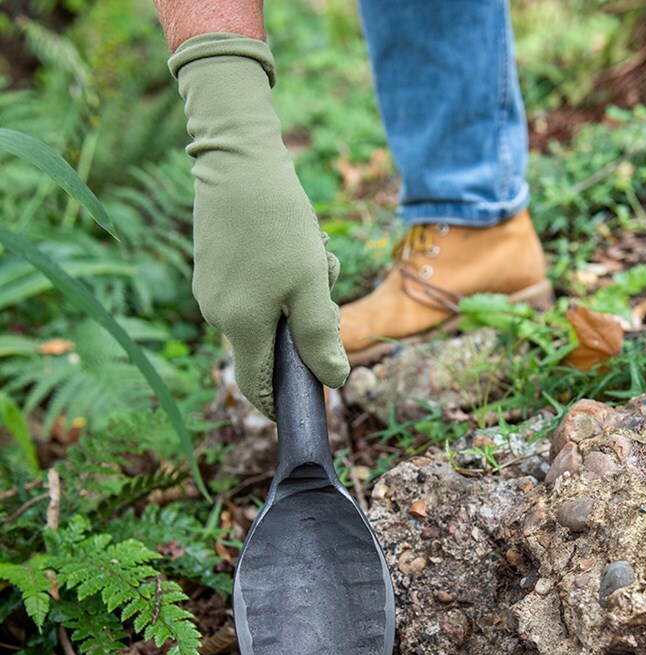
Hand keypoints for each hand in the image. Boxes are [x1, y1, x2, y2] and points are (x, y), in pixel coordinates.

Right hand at [169, 33, 348, 417]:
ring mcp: (212, 290)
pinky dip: (286, 276)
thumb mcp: (311, 286)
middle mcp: (218, 315)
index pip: (257, 387)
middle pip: (273, 346)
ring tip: (316, 255)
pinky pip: (259, 290)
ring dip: (304, 294)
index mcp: (240, 327)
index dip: (282, 402)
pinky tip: (299, 242)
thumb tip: (334, 380)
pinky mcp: (214, 268)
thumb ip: (320, 339)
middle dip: (309, 326)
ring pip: (271, 314)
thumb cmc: (278, 225)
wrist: (238, 160)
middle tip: (328, 288)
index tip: (308, 403)